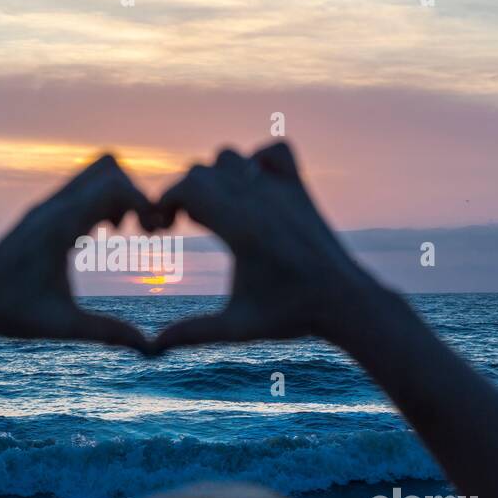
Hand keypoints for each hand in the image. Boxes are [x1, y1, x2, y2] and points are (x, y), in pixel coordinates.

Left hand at [0, 154, 159, 357]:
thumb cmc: (11, 312)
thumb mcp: (63, 325)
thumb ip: (108, 332)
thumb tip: (149, 349)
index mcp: (60, 226)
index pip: (113, 185)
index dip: (144, 202)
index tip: (154, 233)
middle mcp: (53, 207)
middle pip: (107, 166)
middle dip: (134, 191)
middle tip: (144, 229)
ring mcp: (45, 207)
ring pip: (92, 174)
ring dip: (116, 196)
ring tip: (124, 232)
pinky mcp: (41, 214)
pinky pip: (78, 190)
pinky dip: (98, 202)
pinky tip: (97, 237)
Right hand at [153, 141, 379, 351]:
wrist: (343, 301)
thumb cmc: (290, 315)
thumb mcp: (237, 326)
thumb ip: (192, 333)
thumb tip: (153, 347)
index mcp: (242, 229)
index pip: (187, 189)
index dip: (163, 203)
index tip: (161, 228)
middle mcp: (260, 200)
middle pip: (202, 171)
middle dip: (182, 193)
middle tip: (179, 223)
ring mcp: (281, 189)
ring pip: (230, 157)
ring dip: (214, 176)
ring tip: (213, 208)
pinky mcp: (299, 188)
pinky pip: (273, 150)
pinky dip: (255, 160)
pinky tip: (250, 188)